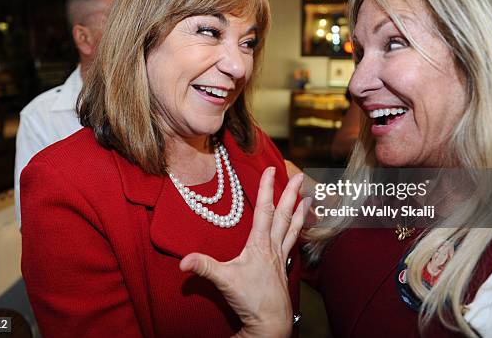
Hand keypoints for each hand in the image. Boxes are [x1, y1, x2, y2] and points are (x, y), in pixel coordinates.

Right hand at [180, 167, 310, 337]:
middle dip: (290, 194)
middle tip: (299, 177)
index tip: (270, 169)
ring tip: (308, 198)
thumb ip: (204, 267)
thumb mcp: (224, 281)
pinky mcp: (283, 268)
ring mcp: (280, 258)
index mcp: (259, 245)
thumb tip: (183, 261)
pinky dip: (298, 232)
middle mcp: (273, 247)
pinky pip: (293, 244)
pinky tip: (300, 229)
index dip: (266, 188)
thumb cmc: (250, 300)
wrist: (270, 323)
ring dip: (300, 212)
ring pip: (292, 229)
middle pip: (284, 215)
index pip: (265, 210)